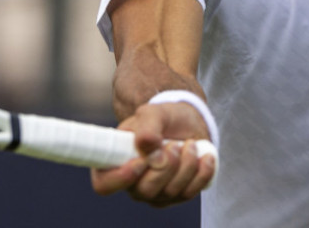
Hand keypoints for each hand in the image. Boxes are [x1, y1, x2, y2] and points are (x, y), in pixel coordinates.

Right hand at [91, 100, 216, 205]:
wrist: (186, 123)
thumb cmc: (163, 118)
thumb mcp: (153, 112)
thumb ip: (148, 127)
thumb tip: (148, 149)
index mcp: (115, 161)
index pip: (104, 183)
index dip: (120, 177)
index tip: (141, 161)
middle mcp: (132, 182)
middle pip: (144, 191)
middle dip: (165, 166)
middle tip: (174, 144)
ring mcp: (155, 192)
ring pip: (170, 192)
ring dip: (185, 165)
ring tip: (189, 144)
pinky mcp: (176, 195)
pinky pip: (190, 193)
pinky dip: (201, 173)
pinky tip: (204, 157)